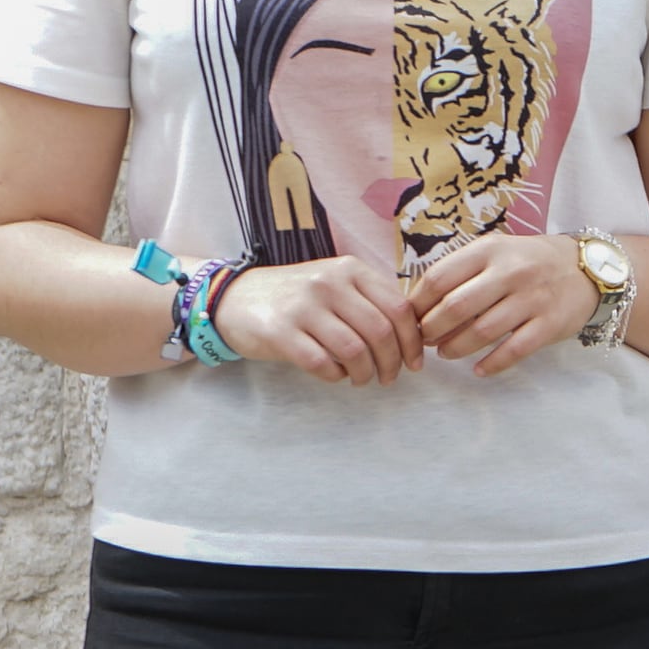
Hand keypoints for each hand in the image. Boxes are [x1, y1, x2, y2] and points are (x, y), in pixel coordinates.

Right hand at [214, 256, 419, 382]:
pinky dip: (335, 376)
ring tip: (361, 379)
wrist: (234, 299)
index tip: (414, 363)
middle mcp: (328, 283)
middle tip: (388, 378)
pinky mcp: (279, 332)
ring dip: (364, 373)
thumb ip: (370, 301)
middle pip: (381, 332)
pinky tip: (333, 374)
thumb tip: (414, 336)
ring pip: (355, 351)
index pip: (399, 308)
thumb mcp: (335, 284)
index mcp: (350, 269)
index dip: (413, 341)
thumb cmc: (296, 298)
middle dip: (392, 363)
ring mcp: (303, 306)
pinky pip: (322, 363)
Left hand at [411, 231, 603, 376]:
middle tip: (426, 339)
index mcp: (489, 250)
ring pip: (482, 331)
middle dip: (432, 329)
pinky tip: (479, 370)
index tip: (412, 318)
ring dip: (456, 348)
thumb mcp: (495, 251)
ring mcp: (532, 299)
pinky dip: (492, 364)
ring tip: (446, 352)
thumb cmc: (530, 262)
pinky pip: (514, 350)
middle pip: (456, 307)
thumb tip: (420, 303)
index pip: (439, 278)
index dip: (418, 303)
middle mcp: (511, 272)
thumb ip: (462, 270)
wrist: (586, 269)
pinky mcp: (550, 324)